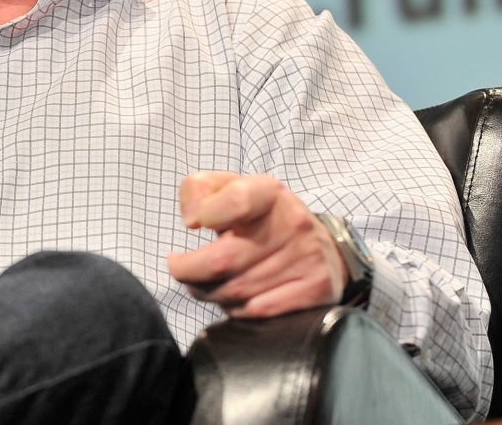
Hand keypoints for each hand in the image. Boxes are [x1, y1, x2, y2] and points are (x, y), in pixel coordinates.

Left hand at [166, 171, 344, 317]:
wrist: (322, 246)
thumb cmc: (260, 218)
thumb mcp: (230, 189)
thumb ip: (198, 190)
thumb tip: (192, 220)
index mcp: (269, 193)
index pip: (235, 200)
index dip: (203, 214)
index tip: (192, 225)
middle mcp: (293, 223)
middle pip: (223, 260)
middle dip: (189, 271)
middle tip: (179, 267)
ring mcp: (307, 258)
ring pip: (235, 291)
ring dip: (208, 292)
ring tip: (203, 282)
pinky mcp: (316, 289)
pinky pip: (256, 311)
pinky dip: (234, 309)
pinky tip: (230, 299)